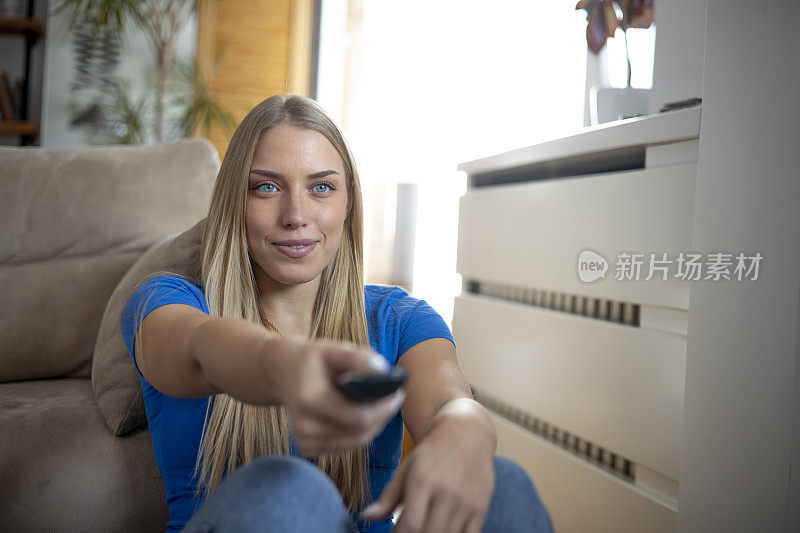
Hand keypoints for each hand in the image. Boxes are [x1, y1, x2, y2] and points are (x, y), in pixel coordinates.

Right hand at [276, 338, 405, 456]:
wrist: (283, 374)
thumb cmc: (313, 360)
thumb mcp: (333, 349)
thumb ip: (357, 358)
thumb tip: (383, 372)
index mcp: (309, 399)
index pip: (358, 417)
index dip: (384, 408)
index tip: (398, 392)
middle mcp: (304, 426)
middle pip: (360, 433)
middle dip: (382, 416)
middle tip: (395, 398)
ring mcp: (305, 441)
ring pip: (356, 442)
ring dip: (374, 426)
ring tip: (382, 405)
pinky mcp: (308, 449)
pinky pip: (346, 446)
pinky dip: (360, 433)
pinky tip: (363, 415)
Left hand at [361, 411, 495, 532]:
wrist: (467, 433)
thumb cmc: (431, 453)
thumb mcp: (406, 469)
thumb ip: (388, 497)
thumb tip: (367, 517)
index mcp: (423, 481)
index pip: (410, 524)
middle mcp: (446, 492)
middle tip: (409, 531)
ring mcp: (466, 502)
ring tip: (423, 530)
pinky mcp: (481, 508)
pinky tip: (442, 531)